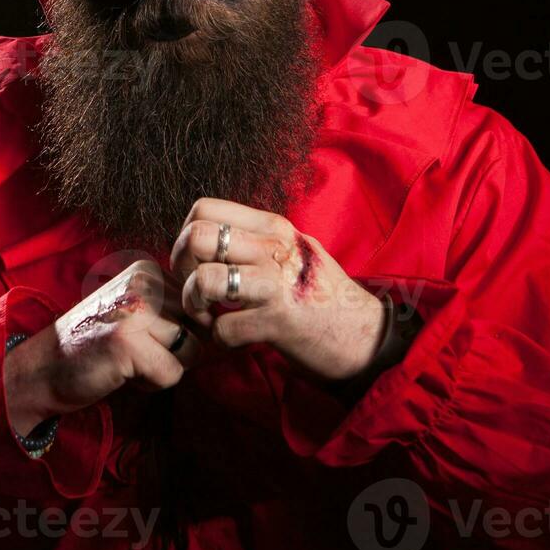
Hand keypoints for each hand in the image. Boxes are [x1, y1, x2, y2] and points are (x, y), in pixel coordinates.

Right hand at [4, 259, 197, 435]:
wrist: (41, 368)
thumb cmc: (95, 345)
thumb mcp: (136, 311)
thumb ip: (174, 309)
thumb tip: (226, 328)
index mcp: (148, 270)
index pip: (201, 308)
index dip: (180, 334)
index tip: (142, 336)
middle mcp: (144, 282)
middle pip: (201, 330)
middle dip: (175, 352)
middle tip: (134, 352)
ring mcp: (137, 310)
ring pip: (192, 352)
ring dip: (164, 368)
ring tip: (128, 361)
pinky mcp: (130, 342)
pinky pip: (172, 374)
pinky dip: (151, 384)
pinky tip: (121, 372)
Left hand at [170, 199, 386, 381]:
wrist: (366, 336)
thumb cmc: (322, 296)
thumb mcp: (294, 251)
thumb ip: (256, 241)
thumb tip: (208, 236)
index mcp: (274, 227)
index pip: (204, 209)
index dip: (186, 236)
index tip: (198, 262)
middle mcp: (274, 248)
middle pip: (196, 238)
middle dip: (182, 270)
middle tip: (198, 290)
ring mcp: (276, 284)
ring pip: (205, 280)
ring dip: (196, 305)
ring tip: (211, 315)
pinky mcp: (279, 321)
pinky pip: (223, 329)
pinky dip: (221, 340)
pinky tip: (236, 339)